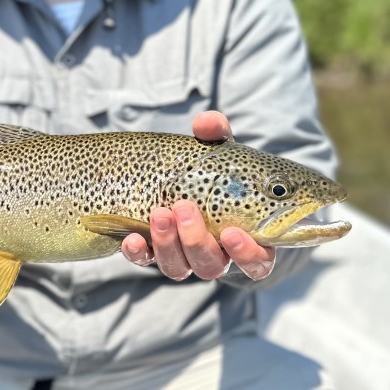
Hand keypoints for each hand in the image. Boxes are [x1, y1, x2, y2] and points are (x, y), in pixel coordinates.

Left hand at [120, 111, 275, 282]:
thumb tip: (206, 122)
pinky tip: (132, 238)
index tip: (231, 232)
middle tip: (185, 208)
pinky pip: (145, 261)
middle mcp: (215, 254)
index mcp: (244, 237)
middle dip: (196, 240)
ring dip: (168, 243)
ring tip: (159, 213)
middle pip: (211, 265)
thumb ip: (216, 135)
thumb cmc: (211, 168)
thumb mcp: (218, 150)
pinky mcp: (153, 253)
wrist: (174, 175)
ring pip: (179, 268)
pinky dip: (138, 253)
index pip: (257, 262)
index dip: (247, 254)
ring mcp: (182, 256)